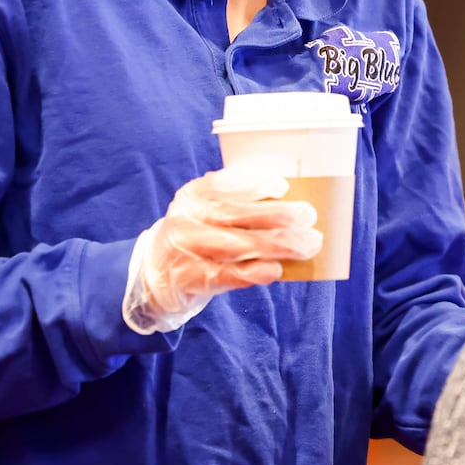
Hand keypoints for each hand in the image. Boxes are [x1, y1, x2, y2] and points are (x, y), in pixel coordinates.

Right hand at [123, 165, 322, 334]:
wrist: (155, 273)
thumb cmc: (198, 236)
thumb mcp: (208, 212)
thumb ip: (239, 205)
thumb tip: (291, 205)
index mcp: (194, 195)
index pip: (223, 185)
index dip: (253, 185)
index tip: (282, 186)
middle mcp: (186, 219)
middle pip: (234, 215)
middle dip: (276, 215)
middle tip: (309, 216)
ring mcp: (185, 250)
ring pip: (234, 246)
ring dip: (275, 245)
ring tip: (307, 244)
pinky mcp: (188, 279)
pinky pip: (226, 275)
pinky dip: (253, 272)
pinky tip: (276, 270)